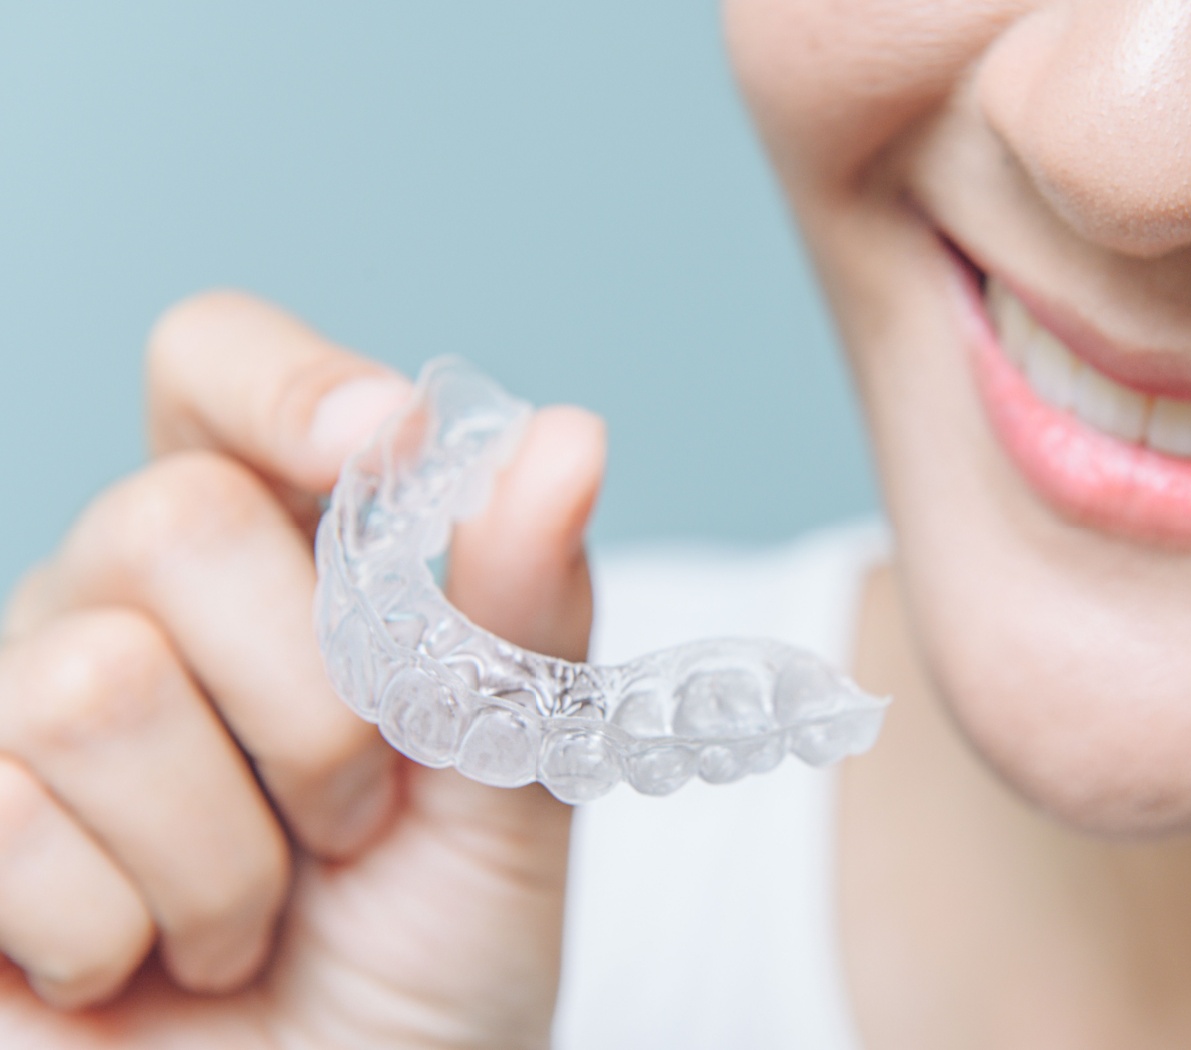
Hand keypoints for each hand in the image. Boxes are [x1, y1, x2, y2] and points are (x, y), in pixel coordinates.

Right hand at [0, 292, 604, 1047]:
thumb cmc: (432, 950)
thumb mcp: (506, 779)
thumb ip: (516, 613)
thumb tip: (564, 437)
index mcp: (272, 555)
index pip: (218, 369)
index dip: (286, 384)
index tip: (382, 443)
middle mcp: (122, 603)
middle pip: (168, 517)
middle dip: (312, 706)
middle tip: (353, 820)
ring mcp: (19, 711)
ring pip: (97, 682)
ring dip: (231, 853)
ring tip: (255, 917)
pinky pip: (8, 816)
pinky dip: (125, 929)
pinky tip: (145, 964)